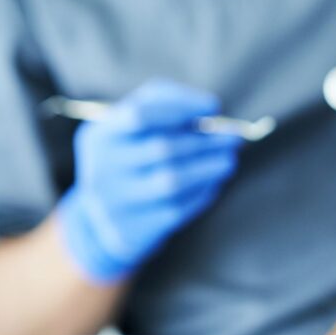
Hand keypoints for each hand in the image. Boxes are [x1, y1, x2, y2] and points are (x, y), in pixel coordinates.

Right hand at [56, 79, 242, 283]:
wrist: (103, 215)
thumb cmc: (130, 154)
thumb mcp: (134, 124)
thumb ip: (168, 105)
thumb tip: (212, 109)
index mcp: (100, 136)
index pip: (142, 115)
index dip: (182, 108)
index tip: (214, 107)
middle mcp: (101, 168)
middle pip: (162, 148)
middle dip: (206, 140)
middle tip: (235, 137)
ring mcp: (114, 202)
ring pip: (172, 181)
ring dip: (209, 167)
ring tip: (230, 160)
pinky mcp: (132, 229)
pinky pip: (177, 208)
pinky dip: (201, 193)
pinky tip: (214, 182)